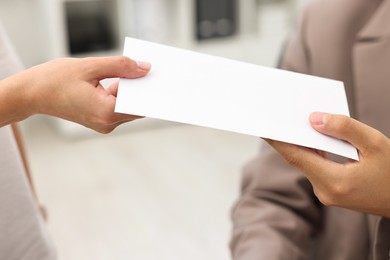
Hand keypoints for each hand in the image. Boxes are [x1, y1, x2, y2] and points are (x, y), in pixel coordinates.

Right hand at [0, 56, 150, 132]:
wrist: (33, 94)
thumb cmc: (56, 79)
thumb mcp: (91, 67)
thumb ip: (121, 66)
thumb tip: (145, 68)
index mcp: (106, 112)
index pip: (141, 105)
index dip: (153, 91)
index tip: (164, 80)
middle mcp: (107, 123)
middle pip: (136, 106)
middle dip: (143, 88)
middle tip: (151, 70)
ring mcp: (103, 124)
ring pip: (128, 106)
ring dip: (130, 90)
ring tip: (133, 71)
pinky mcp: (100, 120)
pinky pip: (118, 107)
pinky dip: (121, 94)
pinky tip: (119, 79)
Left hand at [265, 112, 389, 216]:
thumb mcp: (375, 144)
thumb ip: (344, 128)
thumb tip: (314, 118)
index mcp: (334, 182)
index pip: (296, 156)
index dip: (277, 140)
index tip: (262, 126)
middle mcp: (325, 191)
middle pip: (299, 158)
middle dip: (288, 137)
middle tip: (277, 117)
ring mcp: (326, 194)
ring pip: (307, 163)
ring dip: (301, 143)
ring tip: (294, 121)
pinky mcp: (330, 192)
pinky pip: (315, 168)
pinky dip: (313, 152)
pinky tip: (313, 136)